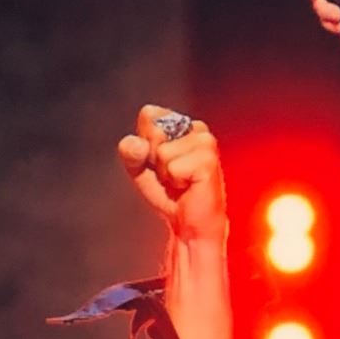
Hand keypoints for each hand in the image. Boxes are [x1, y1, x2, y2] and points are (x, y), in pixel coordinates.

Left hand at [119, 105, 227, 243]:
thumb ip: (130, 151)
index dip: (144, 142)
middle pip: (154, 131)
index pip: (149, 114)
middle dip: (153, 158)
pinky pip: (173, 167)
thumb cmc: (168, 194)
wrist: (187, 224)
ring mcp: (205, 143)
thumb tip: (138, 144)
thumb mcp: (139, 168)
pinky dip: (175, 181)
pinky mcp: (208, 160)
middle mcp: (196, 128)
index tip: (157, 162)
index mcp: (181, 124)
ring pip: (163, 152)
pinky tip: (188, 186)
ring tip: (179, 182)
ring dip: (165, 173)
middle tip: (169, 175)